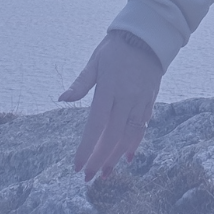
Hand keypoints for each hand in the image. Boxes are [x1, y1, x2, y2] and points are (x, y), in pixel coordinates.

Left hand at [58, 31, 162, 180]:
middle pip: (113, 135)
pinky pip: (143, 126)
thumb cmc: (116, 48)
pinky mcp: (150, 100)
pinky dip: (135, 143)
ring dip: (117, 156)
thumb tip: (62, 99)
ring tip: (107, 173)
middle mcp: (126, 98)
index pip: (96, 125)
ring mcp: (140, 100)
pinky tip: (127, 156)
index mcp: (109, 88)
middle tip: (89, 177)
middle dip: (100, 159)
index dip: (87, 148)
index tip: (77, 166)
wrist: (147, 36)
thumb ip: (81, 83)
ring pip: (130, 135)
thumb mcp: (95, 61)